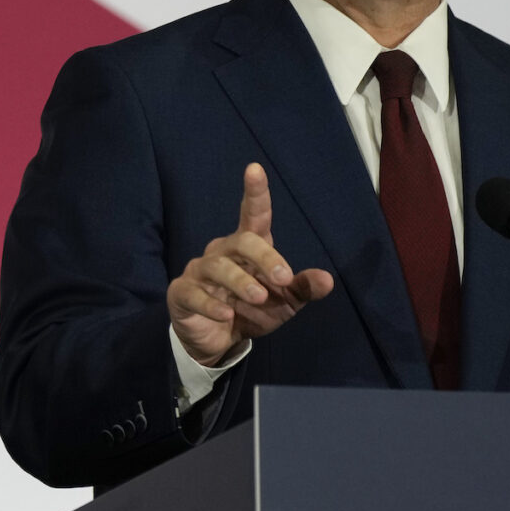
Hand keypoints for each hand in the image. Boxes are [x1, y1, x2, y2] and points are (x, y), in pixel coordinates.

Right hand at [166, 163, 335, 366]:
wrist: (217, 341)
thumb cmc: (251, 311)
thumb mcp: (283, 303)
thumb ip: (302, 289)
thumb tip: (327, 280)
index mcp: (247, 250)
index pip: (252, 215)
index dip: (255, 193)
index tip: (255, 169)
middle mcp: (221, 253)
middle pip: (241, 242)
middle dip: (264, 256)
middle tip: (283, 278)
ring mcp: (199, 272)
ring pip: (217, 267)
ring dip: (240, 281)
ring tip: (258, 297)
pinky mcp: (182, 293)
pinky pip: (194, 293)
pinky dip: (211, 304)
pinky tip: (227, 314)